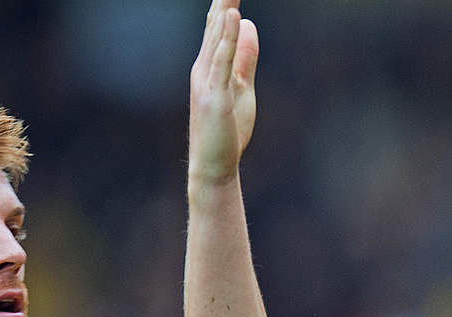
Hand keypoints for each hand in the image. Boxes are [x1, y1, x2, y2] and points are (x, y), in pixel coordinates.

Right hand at [189, 0, 258, 185]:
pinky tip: (234, 16)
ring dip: (224, 8)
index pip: (217, 25)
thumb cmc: (227, 129)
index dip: (224, 1)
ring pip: (217, 36)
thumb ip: (245, 57)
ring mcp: (207, 80)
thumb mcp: (243, 87)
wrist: (214, 164)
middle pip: (215, 24)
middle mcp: (203, 67)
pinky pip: (223, 60)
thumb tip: (248, 24)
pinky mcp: (215, 94)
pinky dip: (228, 37)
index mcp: (209, 65)